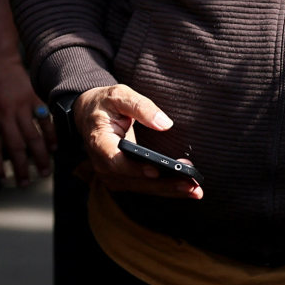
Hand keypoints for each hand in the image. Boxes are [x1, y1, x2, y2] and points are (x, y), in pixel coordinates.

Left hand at [0, 58, 51, 183]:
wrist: (5, 70)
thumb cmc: (0, 100)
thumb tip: (6, 163)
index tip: (3, 181)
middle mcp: (4, 116)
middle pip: (14, 146)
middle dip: (21, 167)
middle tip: (27, 183)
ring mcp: (20, 108)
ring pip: (31, 137)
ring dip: (39, 157)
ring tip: (44, 171)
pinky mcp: (34, 100)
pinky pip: (44, 122)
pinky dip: (50, 136)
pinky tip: (54, 148)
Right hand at [73, 84, 201, 198]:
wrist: (89, 115)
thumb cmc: (105, 103)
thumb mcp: (119, 95)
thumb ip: (141, 106)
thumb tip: (165, 124)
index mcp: (99, 141)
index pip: (115, 160)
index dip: (134, 168)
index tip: (156, 170)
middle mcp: (103, 163)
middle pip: (133, 180)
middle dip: (163, 184)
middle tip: (190, 184)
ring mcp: (111, 174)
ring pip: (141, 188)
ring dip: (168, 189)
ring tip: (195, 189)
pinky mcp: (122, 179)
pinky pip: (144, 187)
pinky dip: (165, 188)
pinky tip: (186, 188)